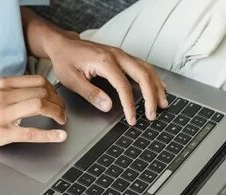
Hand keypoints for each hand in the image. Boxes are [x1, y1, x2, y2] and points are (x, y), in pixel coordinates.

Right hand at [0, 75, 66, 149]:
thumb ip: (15, 90)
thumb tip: (40, 92)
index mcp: (4, 84)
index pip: (39, 81)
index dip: (55, 90)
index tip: (58, 99)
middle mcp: (4, 95)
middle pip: (43, 92)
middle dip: (59, 102)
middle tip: (62, 112)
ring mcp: (3, 114)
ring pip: (40, 106)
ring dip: (57, 113)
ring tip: (61, 120)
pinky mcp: (3, 133)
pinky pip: (31, 132)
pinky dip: (49, 134)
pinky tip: (60, 136)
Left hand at [47, 37, 167, 124]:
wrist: (63, 44)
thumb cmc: (65, 60)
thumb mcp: (71, 79)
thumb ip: (91, 93)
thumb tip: (108, 106)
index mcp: (104, 61)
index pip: (124, 86)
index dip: (130, 105)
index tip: (132, 119)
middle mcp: (117, 55)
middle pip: (143, 75)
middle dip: (151, 96)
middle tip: (152, 114)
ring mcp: (121, 54)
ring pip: (146, 69)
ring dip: (157, 86)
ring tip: (163, 103)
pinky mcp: (122, 56)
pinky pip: (143, 66)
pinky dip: (153, 78)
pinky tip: (159, 87)